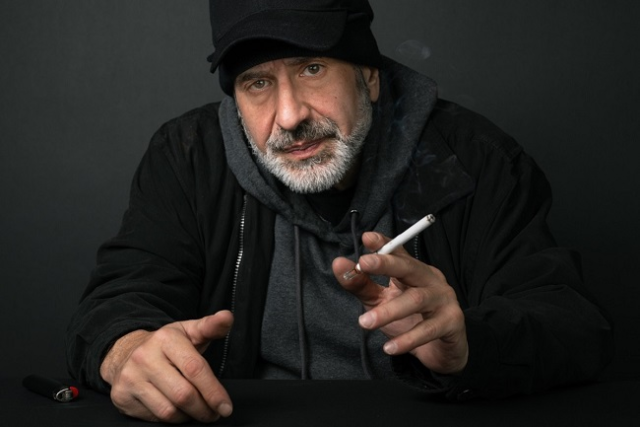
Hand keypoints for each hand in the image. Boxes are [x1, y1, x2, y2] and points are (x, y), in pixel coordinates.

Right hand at [100, 310, 233, 422]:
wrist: (126, 351)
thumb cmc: (166, 344)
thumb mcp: (189, 331)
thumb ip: (211, 327)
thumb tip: (227, 317)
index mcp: (166, 339)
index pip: (194, 368)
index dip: (213, 391)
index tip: (225, 406)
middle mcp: (145, 357)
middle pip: (183, 394)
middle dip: (204, 408)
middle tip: (214, 412)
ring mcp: (131, 378)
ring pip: (169, 411)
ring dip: (188, 416)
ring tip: (197, 411)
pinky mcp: (121, 396)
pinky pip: (154, 418)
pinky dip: (171, 418)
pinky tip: (178, 411)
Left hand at [333, 232, 467, 374]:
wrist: (441, 351)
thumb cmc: (410, 320)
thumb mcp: (381, 301)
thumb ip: (361, 284)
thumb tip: (338, 264)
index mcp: (413, 270)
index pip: (397, 252)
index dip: (383, 244)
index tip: (366, 238)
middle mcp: (430, 279)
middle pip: (408, 267)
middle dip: (385, 264)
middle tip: (362, 264)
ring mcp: (443, 299)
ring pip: (416, 300)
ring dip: (389, 311)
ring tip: (364, 322)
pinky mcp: (452, 322)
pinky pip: (429, 330)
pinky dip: (407, 339)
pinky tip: (389, 348)